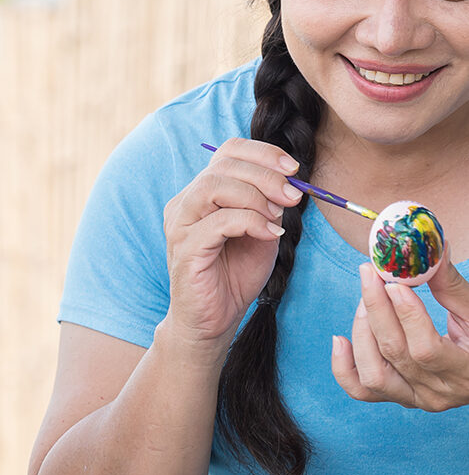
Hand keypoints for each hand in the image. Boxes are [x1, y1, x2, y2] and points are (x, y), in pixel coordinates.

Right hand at [162, 138, 300, 347]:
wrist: (213, 322)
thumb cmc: (234, 277)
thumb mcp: (261, 232)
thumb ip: (269, 205)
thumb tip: (288, 182)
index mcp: (201, 194)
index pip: (228, 152)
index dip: (262, 153)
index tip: (293, 169)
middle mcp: (185, 203)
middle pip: (223, 165)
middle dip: (266, 174)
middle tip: (293, 195)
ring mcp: (181, 225)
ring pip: (215, 186)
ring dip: (256, 195)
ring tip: (278, 215)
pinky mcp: (185, 248)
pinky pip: (218, 221)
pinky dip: (250, 222)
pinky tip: (269, 233)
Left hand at [332, 254, 468, 408]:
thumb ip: (451, 286)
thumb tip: (431, 249)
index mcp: (465, 372)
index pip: (426, 349)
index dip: (407, 315)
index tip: (394, 283)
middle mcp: (437, 393)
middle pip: (395, 354)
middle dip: (377, 310)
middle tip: (369, 275)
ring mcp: (414, 399)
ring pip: (373, 374)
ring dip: (362, 332)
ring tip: (364, 301)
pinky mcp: (396, 397)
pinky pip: (359, 390)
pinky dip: (343, 366)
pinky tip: (340, 340)